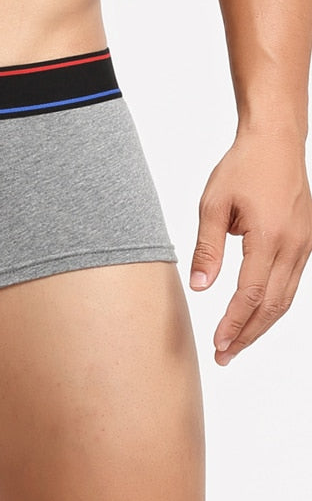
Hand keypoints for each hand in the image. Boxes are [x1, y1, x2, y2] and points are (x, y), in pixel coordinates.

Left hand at [189, 131, 311, 365]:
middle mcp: (293, 246)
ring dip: (261, 324)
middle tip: (225, 356)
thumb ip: (207, 248)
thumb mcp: (213, 205)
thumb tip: (200, 287)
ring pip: (286, 299)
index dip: (234, 323)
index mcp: (269, 238)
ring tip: (237, 343)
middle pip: (273, 305)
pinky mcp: (306, 242)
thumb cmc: (242, 169)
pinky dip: (274, 305)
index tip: (218, 344)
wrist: (275, 143)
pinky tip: (255, 315)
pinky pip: (292, 283)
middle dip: (248, 334)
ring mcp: (305, 245)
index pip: (250, 294)